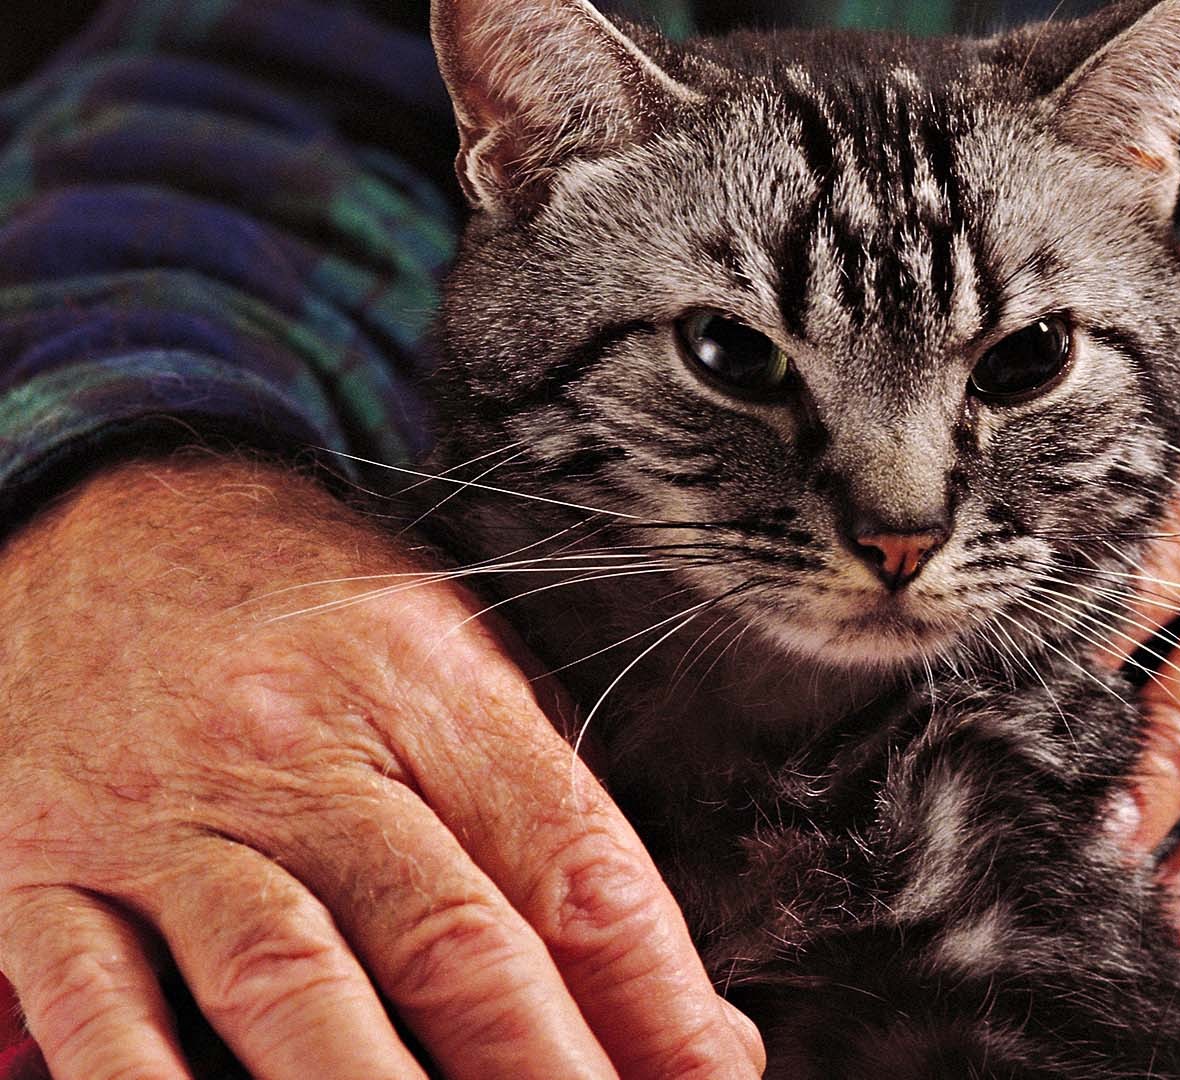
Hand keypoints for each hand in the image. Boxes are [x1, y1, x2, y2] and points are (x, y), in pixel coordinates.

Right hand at [0, 454, 764, 1078]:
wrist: (95, 516)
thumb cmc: (308, 613)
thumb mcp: (457, 667)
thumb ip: (559, 832)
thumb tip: (691, 1025)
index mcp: (431, 684)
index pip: (572, 861)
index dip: (656, 997)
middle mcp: (302, 744)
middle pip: (449, 935)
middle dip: (544, 1069)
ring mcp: (167, 812)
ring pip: (289, 979)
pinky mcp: (44, 870)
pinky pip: (101, 1009)